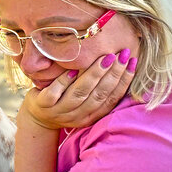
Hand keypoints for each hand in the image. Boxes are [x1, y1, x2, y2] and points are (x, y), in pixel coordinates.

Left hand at [22, 49, 136, 128]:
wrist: (38, 117)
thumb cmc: (66, 101)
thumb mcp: (85, 100)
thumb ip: (100, 88)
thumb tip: (124, 63)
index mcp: (92, 116)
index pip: (113, 99)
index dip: (125, 81)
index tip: (133, 61)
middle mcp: (77, 116)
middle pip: (99, 95)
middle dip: (113, 74)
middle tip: (122, 54)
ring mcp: (59, 112)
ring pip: (79, 93)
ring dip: (94, 75)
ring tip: (105, 58)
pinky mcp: (43, 105)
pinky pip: (55, 92)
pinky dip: (64, 81)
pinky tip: (73, 70)